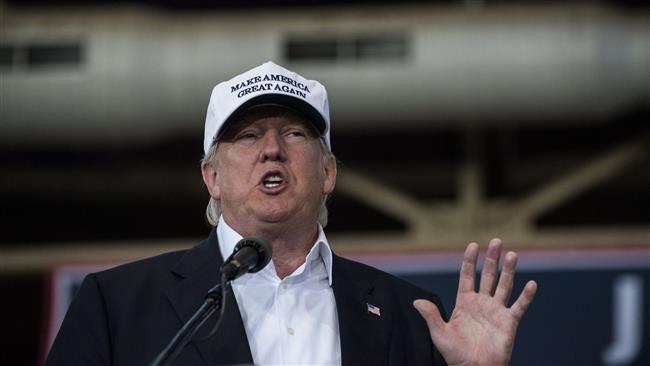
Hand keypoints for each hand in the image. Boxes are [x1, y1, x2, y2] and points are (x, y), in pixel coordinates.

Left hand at [413, 239, 536, 365]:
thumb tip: (416, 302)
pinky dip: (526, 296)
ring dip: (509, 270)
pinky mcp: (509, 323)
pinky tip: (532, 284)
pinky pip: (519, 307)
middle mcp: (481, 303)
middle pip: (488, 276)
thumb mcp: (440, 334)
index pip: (467, 276)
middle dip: (492, 259)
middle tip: (496, 241)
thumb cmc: (456, 355)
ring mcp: (496, 311)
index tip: (473, 244)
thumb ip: (431, 316)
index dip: (470, 260)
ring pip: (504, 286)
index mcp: (464, 303)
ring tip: (512, 254)